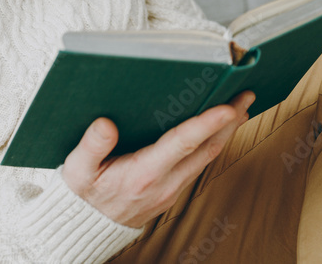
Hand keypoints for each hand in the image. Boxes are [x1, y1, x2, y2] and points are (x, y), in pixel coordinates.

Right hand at [62, 90, 254, 228]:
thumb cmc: (83, 193)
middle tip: (244, 96)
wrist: (89, 225)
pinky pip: (200, 163)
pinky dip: (213, 143)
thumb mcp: (76, 170)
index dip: (207, 124)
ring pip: (207, 157)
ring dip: (226, 132)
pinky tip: (216, 131)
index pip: (182, 144)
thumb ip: (91, 146)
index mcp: (143, 174)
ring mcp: (172, 188)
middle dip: (229, 122)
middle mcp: (164, 183)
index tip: (227, 108)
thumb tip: (106, 124)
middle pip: (206, 149)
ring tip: (239, 108)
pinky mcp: (173, 189)